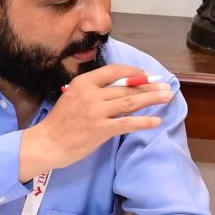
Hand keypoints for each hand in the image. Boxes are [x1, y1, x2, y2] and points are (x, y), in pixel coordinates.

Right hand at [17, 61, 171, 181]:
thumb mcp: (74, 97)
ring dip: (152, 99)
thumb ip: (94, 91)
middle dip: (150, 87)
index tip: (147, 76)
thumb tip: (120, 89)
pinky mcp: (100, 130)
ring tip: (167, 97)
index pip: (115, 71)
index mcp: (84, 83)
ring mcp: (96, 112)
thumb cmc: (60, 122)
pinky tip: (156, 121)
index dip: (134, 72)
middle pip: (127, 87)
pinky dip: (144, 122)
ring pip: (130, 102)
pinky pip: (127, 123)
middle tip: (166, 87)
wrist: (46, 143)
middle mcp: (91, 94)